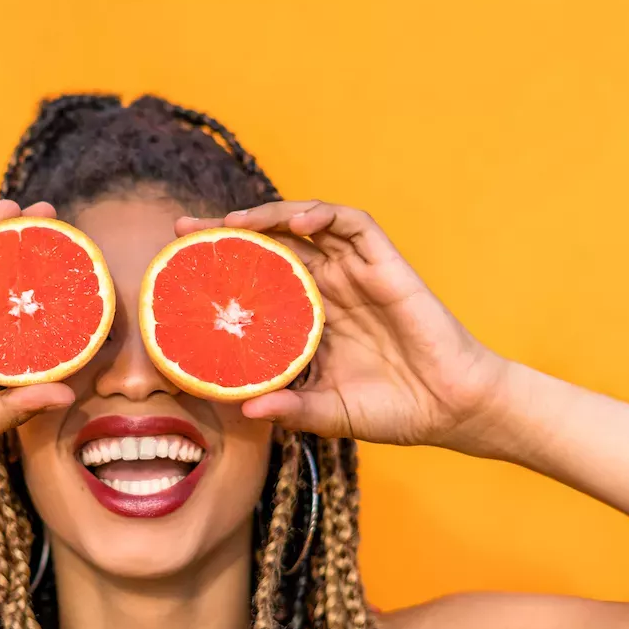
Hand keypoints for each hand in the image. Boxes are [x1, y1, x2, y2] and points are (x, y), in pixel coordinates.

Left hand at [178, 201, 508, 449]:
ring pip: (307, 225)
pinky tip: (298, 222)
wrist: (452, 408)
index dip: (220, 270)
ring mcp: (356, 273)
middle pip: (271, 245)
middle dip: (228, 232)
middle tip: (185, 231)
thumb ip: (290, 408)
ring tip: (234, 221)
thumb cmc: (394, 411)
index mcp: (309, 319)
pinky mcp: (385, 264)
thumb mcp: (329, 413)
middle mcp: (328, 288)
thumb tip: (243, 409)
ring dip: (269, 215)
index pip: (256, 280)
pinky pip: (354, 225)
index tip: (177, 270)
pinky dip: (324, 214)